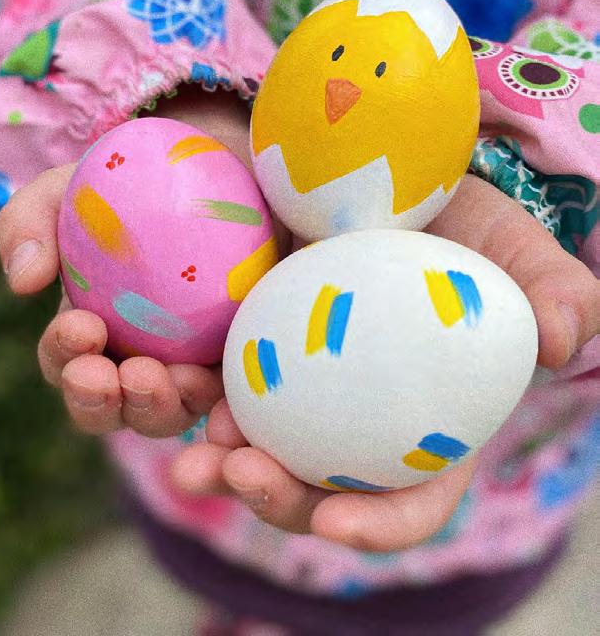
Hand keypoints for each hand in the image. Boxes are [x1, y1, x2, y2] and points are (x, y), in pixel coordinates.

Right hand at [0, 87, 274, 435]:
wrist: (228, 166)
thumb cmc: (138, 180)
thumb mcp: (75, 187)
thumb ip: (31, 221)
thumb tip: (22, 281)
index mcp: (94, 327)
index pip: (68, 362)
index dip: (65, 357)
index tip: (83, 327)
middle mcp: (139, 357)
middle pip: (112, 407)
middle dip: (104, 403)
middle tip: (122, 376)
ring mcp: (192, 364)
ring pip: (171, 413)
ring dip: (164, 409)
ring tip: (177, 379)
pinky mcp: (243, 362)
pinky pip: (234, 403)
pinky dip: (229, 420)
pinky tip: (228, 416)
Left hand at [172, 174, 599, 550]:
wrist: (359, 169)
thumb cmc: (442, 215)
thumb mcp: (500, 243)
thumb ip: (546, 287)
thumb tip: (564, 341)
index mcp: (412, 421)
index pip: (409, 498)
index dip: (378, 526)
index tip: (335, 525)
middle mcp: (341, 417)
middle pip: (307, 485)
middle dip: (269, 496)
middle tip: (234, 470)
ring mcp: (284, 385)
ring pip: (238, 442)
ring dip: (202, 450)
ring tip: (178, 439)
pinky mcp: (234, 344)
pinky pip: (193, 378)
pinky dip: (166, 384)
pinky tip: (138, 367)